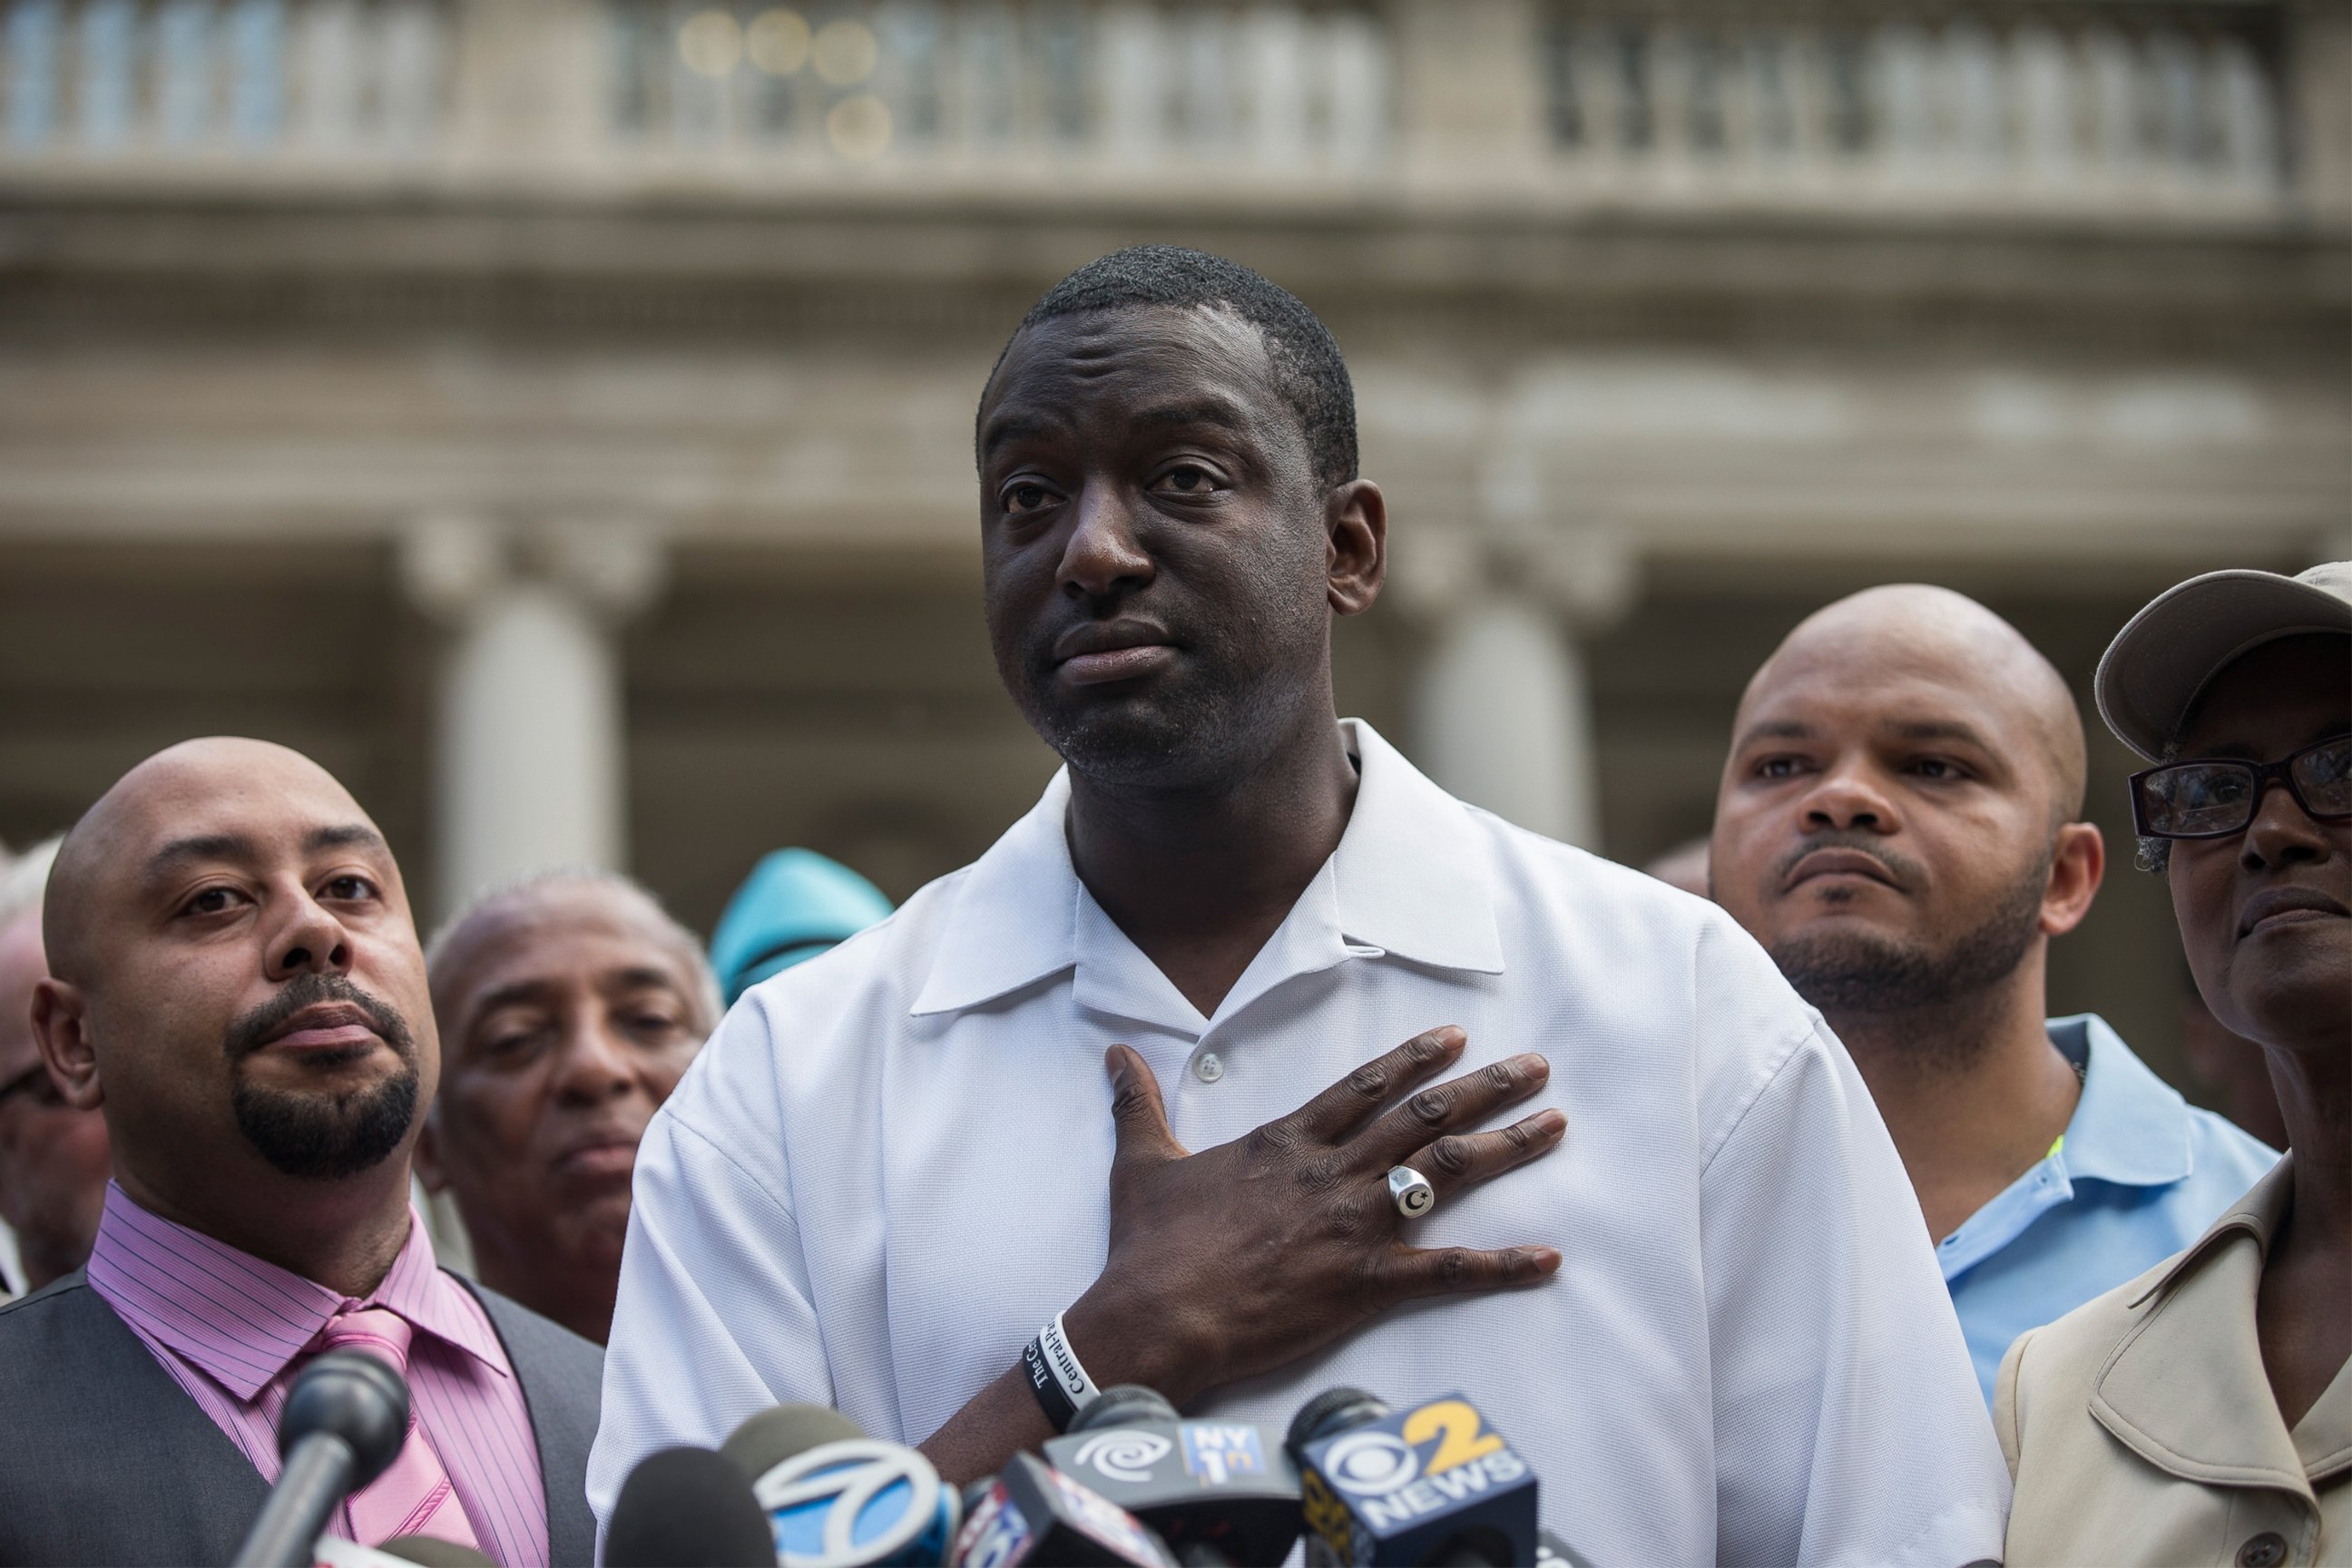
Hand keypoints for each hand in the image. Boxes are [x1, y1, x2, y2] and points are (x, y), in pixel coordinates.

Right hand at [1063, 1026, 1563, 1406]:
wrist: (1155, 1316)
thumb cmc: (1149, 1246)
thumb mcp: (1143, 1163)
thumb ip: (1139, 1104)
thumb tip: (1116, 1054)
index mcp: (1286, 1142)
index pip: (1364, 1087)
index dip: (1414, 1059)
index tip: (1457, 1038)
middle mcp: (1330, 1174)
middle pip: (1423, 1118)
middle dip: (1485, 1089)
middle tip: (1535, 1067)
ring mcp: (1352, 1227)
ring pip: (1444, 1176)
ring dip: (1504, 1148)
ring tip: (1552, 1125)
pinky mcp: (1363, 1284)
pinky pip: (1448, 1273)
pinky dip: (1503, 1265)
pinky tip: (1548, 1258)